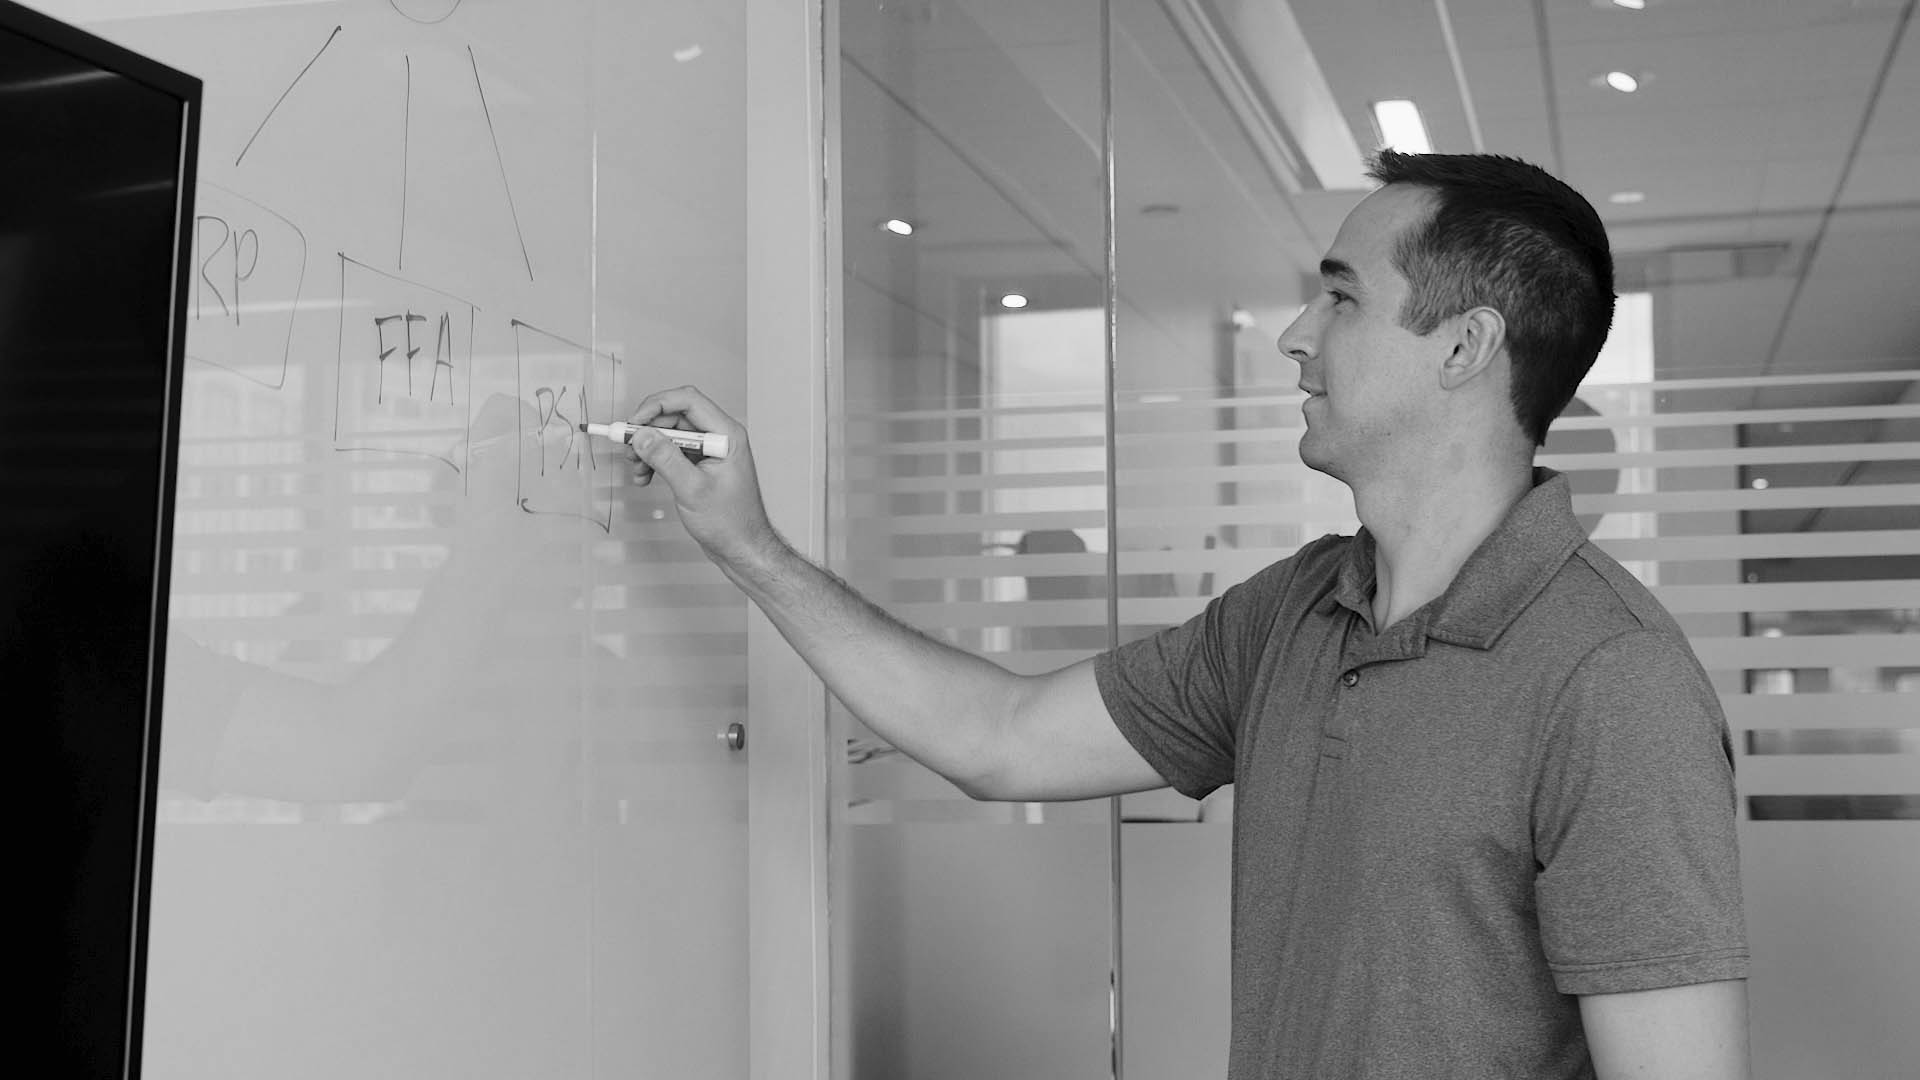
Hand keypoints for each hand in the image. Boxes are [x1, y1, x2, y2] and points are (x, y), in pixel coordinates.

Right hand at [625, 386, 779, 566]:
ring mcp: (709, 451)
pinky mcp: (700, 465)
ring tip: (636, 468)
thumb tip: (642, 435)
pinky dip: (654, 461)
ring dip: (648, 448)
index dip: (656, 405)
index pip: (688, 401)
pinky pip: (671, 452)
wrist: (741, 548)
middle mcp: (719, 438)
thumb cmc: (731, 523)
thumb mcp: (693, 489)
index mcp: (726, 435)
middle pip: (675, 416)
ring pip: (670, 435)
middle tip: (628, 448)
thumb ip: (666, 459)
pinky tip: (645, 477)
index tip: (634, 422)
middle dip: (648, 430)